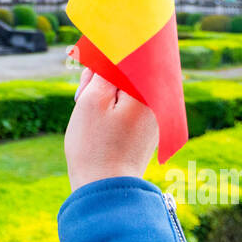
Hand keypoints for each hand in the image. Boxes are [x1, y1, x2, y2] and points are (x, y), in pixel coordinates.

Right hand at [64, 49, 159, 191]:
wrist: (105, 191)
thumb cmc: (95, 145)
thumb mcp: (92, 99)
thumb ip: (103, 71)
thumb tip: (110, 53)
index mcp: (149, 92)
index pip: (134, 54)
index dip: (109, 50)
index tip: (92, 53)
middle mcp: (158, 104)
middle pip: (130, 72)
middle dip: (104, 73)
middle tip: (83, 88)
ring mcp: (154, 120)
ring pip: (127, 89)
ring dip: (105, 89)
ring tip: (83, 104)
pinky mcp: (146, 132)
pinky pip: (130, 107)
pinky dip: (112, 105)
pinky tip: (94, 117)